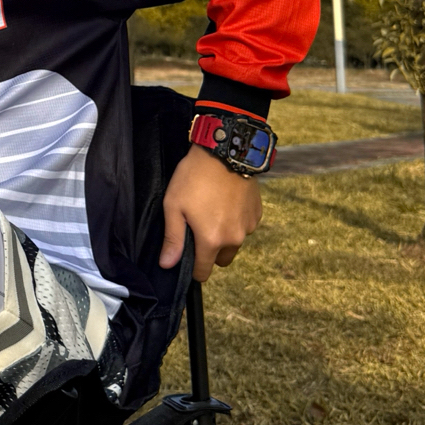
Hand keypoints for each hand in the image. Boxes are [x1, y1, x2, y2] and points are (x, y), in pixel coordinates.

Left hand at [159, 144, 261, 281]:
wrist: (226, 152)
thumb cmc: (194, 178)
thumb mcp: (174, 206)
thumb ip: (173, 238)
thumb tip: (167, 264)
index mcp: (212, 240)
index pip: (204, 272)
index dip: (194, 269)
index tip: (186, 257)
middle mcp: (234, 239)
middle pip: (222, 260)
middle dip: (211, 253)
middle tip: (198, 230)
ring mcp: (248, 226)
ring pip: (234, 244)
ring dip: (225, 237)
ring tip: (212, 213)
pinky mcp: (257, 214)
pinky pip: (244, 227)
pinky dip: (235, 222)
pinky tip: (226, 204)